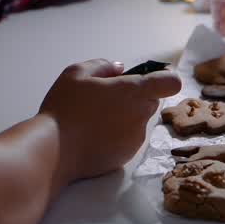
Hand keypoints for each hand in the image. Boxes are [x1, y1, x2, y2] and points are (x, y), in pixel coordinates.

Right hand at [39, 59, 180, 180]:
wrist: (53, 150)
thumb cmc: (65, 107)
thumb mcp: (76, 73)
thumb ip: (102, 66)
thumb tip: (119, 69)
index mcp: (134, 91)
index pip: (171, 83)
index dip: (163, 79)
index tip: (147, 79)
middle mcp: (141, 116)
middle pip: (152, 102)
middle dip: (135, 98)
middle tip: (106, 99)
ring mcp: (135, 139)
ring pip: (138, 122)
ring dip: (125, 118)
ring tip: (94, 120)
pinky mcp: (126, 157)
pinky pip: (127, 140)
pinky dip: (116, 136)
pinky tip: (93, 136)